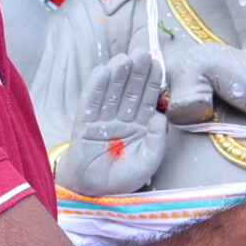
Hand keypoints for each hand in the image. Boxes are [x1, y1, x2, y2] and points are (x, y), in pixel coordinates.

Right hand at [64, 52, 168, 194]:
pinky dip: (96, 88)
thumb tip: (160, 116)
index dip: (151, 81)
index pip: (147, 98)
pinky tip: (102, 72)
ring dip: (117, 76)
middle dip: (136, 72)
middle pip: (130, 91)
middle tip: (142, 53)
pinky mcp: (85, 125)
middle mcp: (122, 118)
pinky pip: (91, 104)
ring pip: (111, 93)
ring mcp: (103, 120)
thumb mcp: (149, 161)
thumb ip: (157, 140)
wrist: (96, 192)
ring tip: (123, 59)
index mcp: (140, 124)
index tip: (157, 64)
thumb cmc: (124, 178)